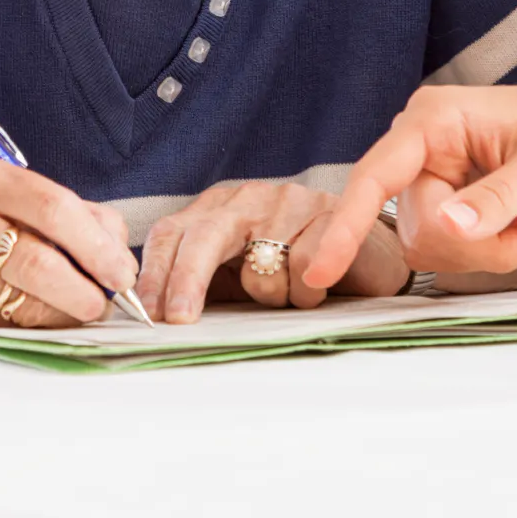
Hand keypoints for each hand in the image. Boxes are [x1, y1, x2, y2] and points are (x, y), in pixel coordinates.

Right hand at [0, 154, 137, 327]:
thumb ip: (65, 216)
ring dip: (62, 312)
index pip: (52, 206)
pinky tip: (37, 317)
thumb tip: (117, 254)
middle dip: (83, 288)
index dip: (96, 244)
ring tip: (77, 309)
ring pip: (22, 300)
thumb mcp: (5, 197)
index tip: (122, 271)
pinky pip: (1, 324)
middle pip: (37, 259)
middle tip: (104, 302)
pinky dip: (31, 325)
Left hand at [137, 178, 408, 322]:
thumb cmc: (295, 270)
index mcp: (218, 208)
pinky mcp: (329, 213)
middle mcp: (249, 198)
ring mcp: (289, 201)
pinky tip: (319, 285)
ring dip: (272, 296)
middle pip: (204, 237)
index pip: (173, 233)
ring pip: (260, 265)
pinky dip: (306, 293)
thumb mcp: (239, 275)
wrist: (367, 251)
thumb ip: (203, 285)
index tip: (149, 314)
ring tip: (290, 295)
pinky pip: (304, 270)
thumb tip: (158, 318)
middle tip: (180, 320)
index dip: (156, 273)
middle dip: (187, 280)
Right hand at [303, 83, 516, 289]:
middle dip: (472, 246)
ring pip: (428, 246)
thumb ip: (495, 200)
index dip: (346, 226)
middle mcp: (422, 146)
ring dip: (484, 254)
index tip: (321, 273)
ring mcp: (432, 177)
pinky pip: (448, 251)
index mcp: (435, 120)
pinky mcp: (445, 202)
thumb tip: (446, 227)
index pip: (375, 176)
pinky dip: (488, 255)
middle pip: (414, 226)